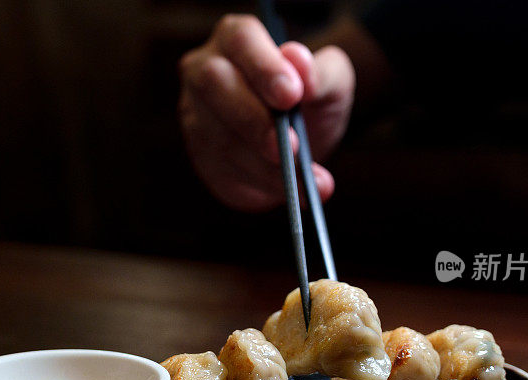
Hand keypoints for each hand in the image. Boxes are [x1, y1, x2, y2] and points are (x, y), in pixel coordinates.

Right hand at [179, 14, 354, 211]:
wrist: (303, 138)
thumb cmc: (312, 99)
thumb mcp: (330, 82)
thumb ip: (320, 72)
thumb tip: (297, 59)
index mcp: (237, 39)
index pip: (241, 41)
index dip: (264, 68)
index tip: (292, 96)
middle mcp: (205, 71)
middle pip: (215, 86)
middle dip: (256, 121)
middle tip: (294, 149)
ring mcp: (196, 114)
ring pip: (220, 138)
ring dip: (265, 166)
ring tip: (306, 183)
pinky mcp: (201, 155)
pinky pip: (222, 172)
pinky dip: (259, 186)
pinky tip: (288, 193)